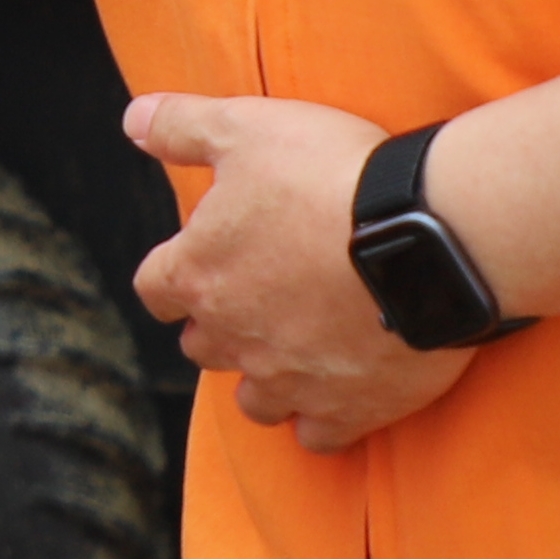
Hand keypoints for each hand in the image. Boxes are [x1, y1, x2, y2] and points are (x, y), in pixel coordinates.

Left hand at [127, 92, 468, 453]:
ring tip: (295, 352)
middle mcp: (233, 337)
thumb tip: (132, 122)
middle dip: (221, 328)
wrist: (427, 236)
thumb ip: (182, 126)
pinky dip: (323, 420)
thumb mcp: (246, 127)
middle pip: (203, 348)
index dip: (174, 277)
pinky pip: (317, 436)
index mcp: (198, 274)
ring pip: (254, 401)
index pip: (156, 290)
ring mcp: (288, 380)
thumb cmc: (332, 176)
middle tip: (258, 301)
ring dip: (265, 379)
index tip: (198, 265)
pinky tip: (339, 396)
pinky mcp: (347, 409)